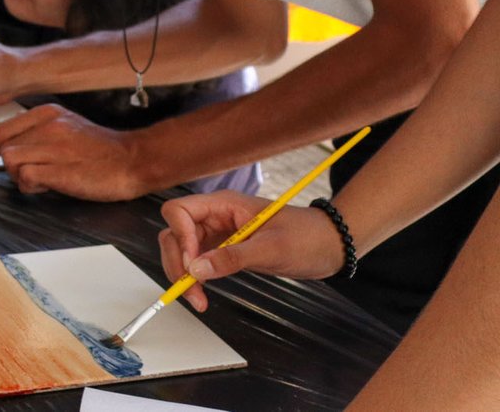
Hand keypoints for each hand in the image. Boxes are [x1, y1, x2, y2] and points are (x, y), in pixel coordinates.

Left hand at [0, 104, 147, 200]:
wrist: (133, 160)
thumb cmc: (101, 150)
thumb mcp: (68, 128)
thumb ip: (40, 134)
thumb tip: (11, 150)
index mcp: (48, 114)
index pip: (3, 129)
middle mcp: (48, 126)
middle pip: (3, 146)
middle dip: (7, 166)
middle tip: (27, 177)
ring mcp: (54, 146)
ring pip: (10, 161)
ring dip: (20, 177)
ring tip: (43, 181)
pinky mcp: (60, 168)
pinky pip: (25, 176)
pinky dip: (31, 186)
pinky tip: (49, 186)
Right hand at [159, 196, 345, 311]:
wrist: (329, 245)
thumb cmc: (306, 238)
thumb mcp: (272, 249)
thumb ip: (233, 258)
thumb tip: (195, 270)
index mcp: (223, 205)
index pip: (180, 211)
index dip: (179, 236)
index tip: (192, 264)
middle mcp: (215, 216)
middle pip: (174, 232)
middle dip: (176, 261)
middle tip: (190, 290)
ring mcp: (218, 233)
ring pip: (181, 249)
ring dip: (182, 273)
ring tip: (197, 299)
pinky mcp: (224, 249)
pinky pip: (197, 261)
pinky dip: (195, 278)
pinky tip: (203, 294)